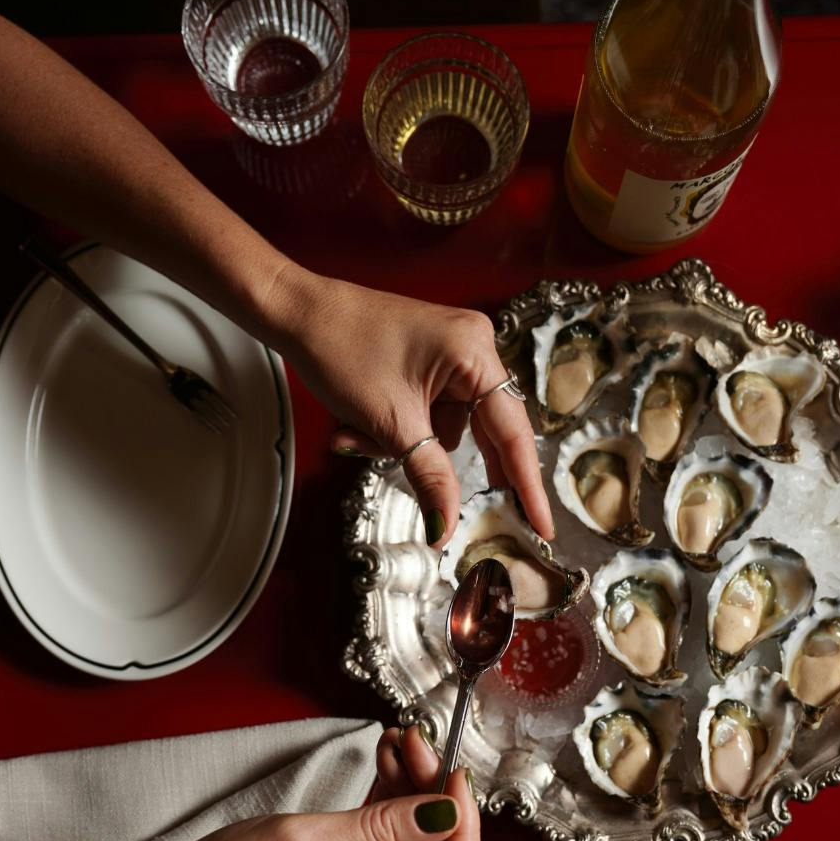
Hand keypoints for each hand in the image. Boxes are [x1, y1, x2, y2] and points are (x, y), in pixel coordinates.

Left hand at [270, 269, 553, 546]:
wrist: (296, 312)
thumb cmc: (339, 347)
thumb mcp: (390, 423)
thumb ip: (429, 477)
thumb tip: (446, 527)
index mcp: (475, 354)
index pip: (512, 434)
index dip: (527, 486)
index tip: (543, 526)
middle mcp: (474, 348)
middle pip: (479, 430)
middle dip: (436, 457)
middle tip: (443, 507)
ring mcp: (453, 352)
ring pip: (446, 426)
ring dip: (404, 443)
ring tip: (357, 432)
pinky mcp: (430, 359)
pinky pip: (430, 411)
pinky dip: (399, 428)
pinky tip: (360, 423)